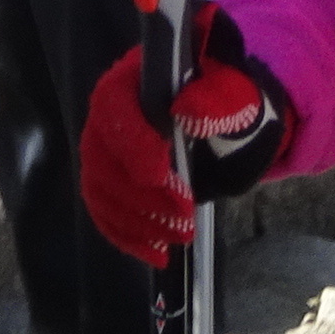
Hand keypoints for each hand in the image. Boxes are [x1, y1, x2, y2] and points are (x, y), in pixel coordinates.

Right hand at [80, 13, 289, 258]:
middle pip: (103, 158)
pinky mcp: (109, 182)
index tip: (159, 175)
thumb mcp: (233, 92)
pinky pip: (104, 212)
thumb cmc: (226, 97)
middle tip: (185, 215)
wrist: (225, 118)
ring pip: (100, 190)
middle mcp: (107, 114)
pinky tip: (156, 253)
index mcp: (130, 80)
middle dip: (141, 194)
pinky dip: (126, 236)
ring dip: (137, 221)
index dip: (131, 144)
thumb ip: (217, 98)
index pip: (113, 108)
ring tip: (180, 235)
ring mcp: (103, 150)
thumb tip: (188, 111)